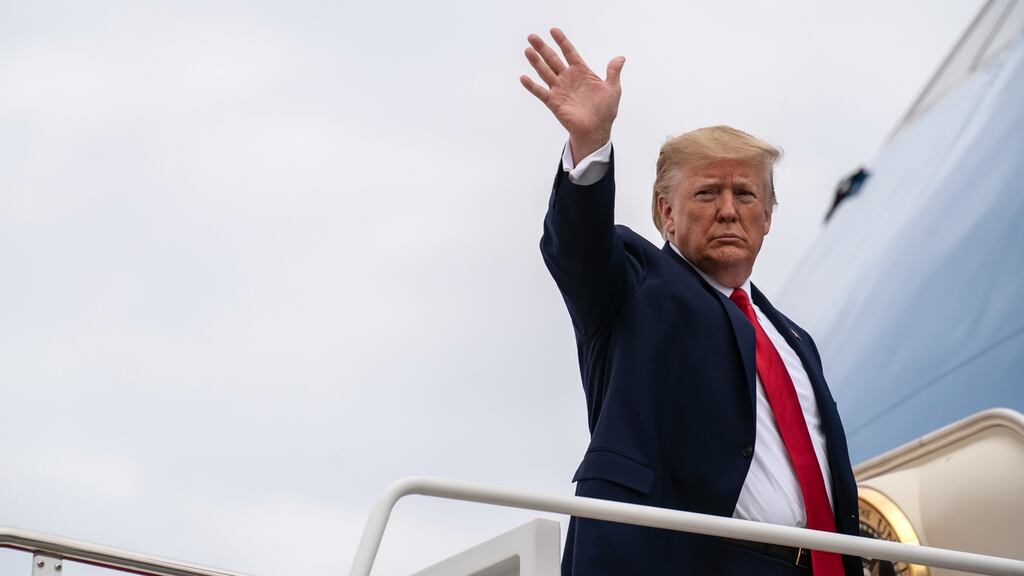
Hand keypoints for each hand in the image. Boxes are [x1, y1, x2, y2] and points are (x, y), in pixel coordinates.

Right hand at [520, 28, 624, 163]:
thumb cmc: (605, 111)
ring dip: (536, 62)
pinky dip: (531, 86)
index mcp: (581, 72)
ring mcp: (559, 90)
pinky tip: (523, 77)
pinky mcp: (554, 102)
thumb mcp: (613, 89)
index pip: (569, 52)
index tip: (553, 30)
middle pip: (553, 59)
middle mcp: (568, 78)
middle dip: (542, 48)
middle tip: (532, 36)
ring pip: (545, 72)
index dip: (562, 41)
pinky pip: (540, 92)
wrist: (597, 130)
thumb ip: (613, 72)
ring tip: (528, 50)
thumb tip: (620, 58)